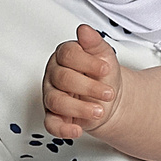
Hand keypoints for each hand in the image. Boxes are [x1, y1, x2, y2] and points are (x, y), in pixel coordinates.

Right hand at [43, 25, 123, 139]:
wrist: (109, 97)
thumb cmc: (104, 74)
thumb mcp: (105, 55)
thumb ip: (94, 43)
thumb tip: (84, 30)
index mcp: (64, 56)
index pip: (67, 55)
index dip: (87, 62)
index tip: (105, 68)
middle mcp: (54, 75)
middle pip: (62, 78)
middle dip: (88, 87)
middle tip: (108, 93)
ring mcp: (52, 95)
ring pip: (56, 101)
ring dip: (80, 108)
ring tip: (100, 111)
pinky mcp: (54, 115)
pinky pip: (51, 124)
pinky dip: (63, 130)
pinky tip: (77, 131)